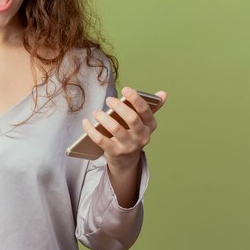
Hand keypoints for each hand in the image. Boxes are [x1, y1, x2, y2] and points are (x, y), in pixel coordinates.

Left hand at [82, 87, 167, 206]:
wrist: (126, 159)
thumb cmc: (133, 133)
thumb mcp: (143, 122)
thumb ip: (151, 107)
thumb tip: (163, 93)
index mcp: (150, 126)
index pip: (145, 111)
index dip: (136, 99)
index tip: (125, 89)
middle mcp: (142, 137)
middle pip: (132, 119)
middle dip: (120, 107)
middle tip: (109, 99)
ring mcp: (129, 146)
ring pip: (115, 129)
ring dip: (103, 117)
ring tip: (96, 111)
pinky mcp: (115, 152)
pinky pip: (101, 140)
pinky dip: (91, 130)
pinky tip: (86, 122)